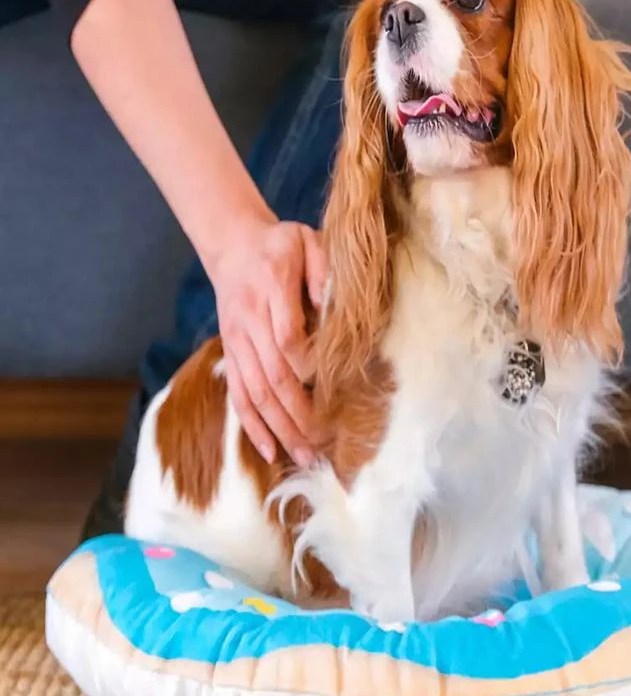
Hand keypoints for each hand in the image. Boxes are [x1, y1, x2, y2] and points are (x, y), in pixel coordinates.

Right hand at [210, 217, 327, 466]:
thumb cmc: (279, 244)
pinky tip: (270, 452)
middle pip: (274, 376)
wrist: (233, 245)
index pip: (287, 337)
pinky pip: (238, 395)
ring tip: (304, 456)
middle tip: (324, 444)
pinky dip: (252, 426)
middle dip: (299, 414)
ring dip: (280, 428)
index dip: (308, 366)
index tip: (332, 388)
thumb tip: (333, 304)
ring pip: (256, 393)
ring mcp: (237, 342)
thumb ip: (322, 268)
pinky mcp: (231, 354)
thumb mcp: (306, 240)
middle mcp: (250, 321)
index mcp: (271, 289)